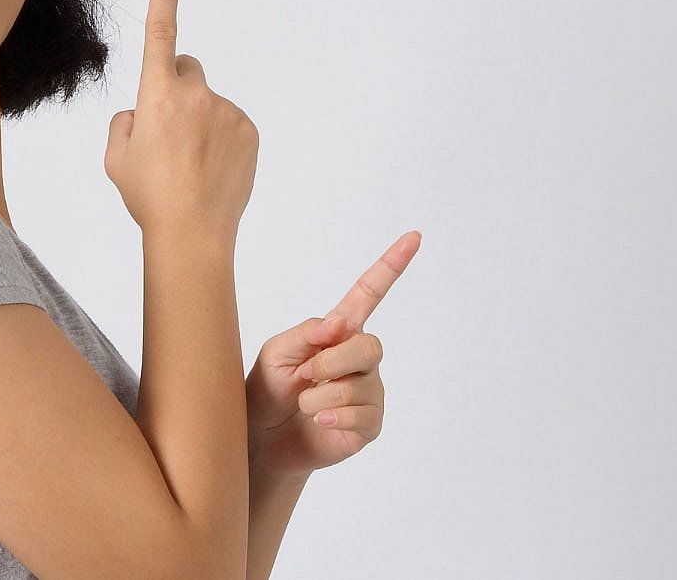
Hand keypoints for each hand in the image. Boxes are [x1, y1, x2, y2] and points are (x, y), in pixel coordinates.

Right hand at [104, 0, 258, 241]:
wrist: (193, 233)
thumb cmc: (149, 197)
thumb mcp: (115, 159)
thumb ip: (124, 124)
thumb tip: (138, 114)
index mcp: (157, 95)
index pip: (159, 34)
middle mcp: (196, 95)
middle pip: (185, 71)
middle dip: (176, 88)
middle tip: (167, 131)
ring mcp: (227, 112)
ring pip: (208, 104)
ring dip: (199, 123)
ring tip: (189, 166)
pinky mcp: (248, 131)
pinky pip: (230, 124)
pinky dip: (220, 140)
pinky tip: (210, 170)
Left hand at [245, 231, 420, 479]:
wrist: (262, 439)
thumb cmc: (268, 389)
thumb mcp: (276, 352)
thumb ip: (307, 333)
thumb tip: (341, 325)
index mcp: (338, 331)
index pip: (369, 293)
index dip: (391, 265)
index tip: (414, 237)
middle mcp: (359, 358)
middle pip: (370, 346)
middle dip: (333, 361)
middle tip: (306, 374)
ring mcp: (369, 391)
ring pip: (360, 385)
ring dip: (320, 396)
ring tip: (304, 404)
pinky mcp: (369, 424)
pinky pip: (363, 416)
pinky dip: (334, 418)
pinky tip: (319, 422)